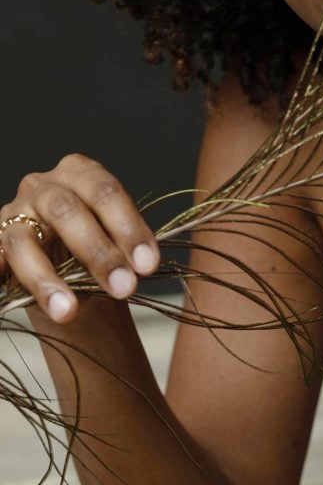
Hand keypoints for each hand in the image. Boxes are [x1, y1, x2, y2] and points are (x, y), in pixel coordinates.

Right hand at [0, 154, 158, 321]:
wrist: (65, 267)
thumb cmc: (95, 247)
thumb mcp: (114, 239)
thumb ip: (123, 246)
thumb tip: (141, 265)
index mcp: (81, 173)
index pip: (106, 192)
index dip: (128, 228)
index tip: (147, 264)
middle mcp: (44, 185)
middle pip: (67, 211)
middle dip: (98, 253)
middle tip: (123, 287)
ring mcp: (14, 212)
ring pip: (24, 240)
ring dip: (48, 279)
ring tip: (69, 311)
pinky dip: (8, 278)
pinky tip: (17, 301)